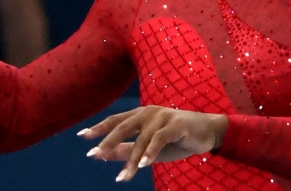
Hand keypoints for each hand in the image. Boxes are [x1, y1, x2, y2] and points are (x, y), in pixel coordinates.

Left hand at [78, 106, 227, 181]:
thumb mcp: (149, 148)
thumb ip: (127, 149)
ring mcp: (162, 117)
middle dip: (107, 141)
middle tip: (94, 154)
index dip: (99, 128)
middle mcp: (148, 112)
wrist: (208, 132)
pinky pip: (159, 139)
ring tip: (123, 177)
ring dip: (131, 160)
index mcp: (140, 115)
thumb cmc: (177, 138)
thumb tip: (103, 155)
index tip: (82, 137)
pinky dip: (150, 152)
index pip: (115, 120)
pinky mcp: (176, 124)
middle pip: (123, 126)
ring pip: (141, 138)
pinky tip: (142, 165)